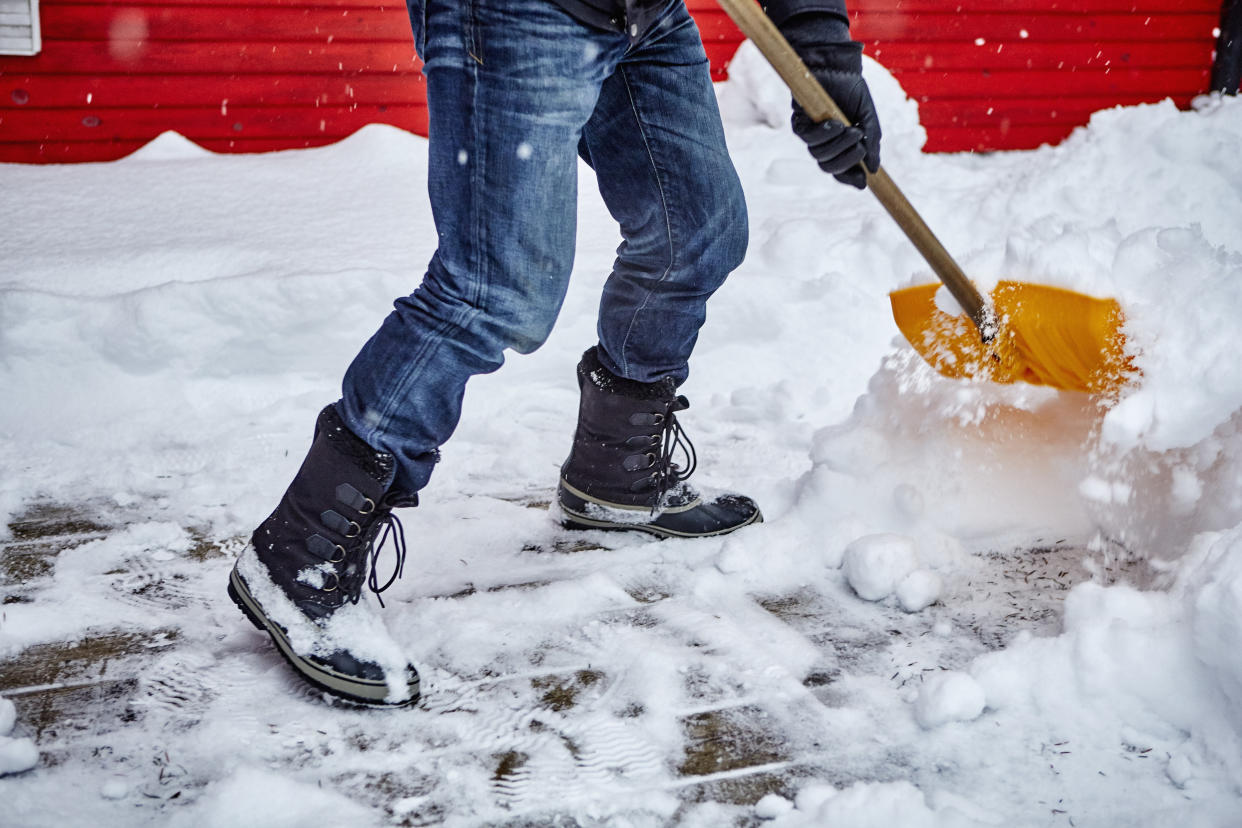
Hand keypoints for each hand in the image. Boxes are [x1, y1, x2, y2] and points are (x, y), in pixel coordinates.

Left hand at [778, 13, 881, 188]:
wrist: (839, 67)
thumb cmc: (854, 92)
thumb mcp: (868, 118)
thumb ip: (872, 142)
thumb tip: (875, 170)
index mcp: (841, 146)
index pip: (842, 171)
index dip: (851, 179)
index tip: (863, 181)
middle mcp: (825, 144)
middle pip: (829, 167)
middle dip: (846, 161)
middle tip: (861, 147)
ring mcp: (811, 135)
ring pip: (819, 155)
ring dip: (838, 145)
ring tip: (852, 129)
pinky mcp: (799, 123)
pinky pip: (807, 138)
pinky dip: (823, 134)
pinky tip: (834, 124)